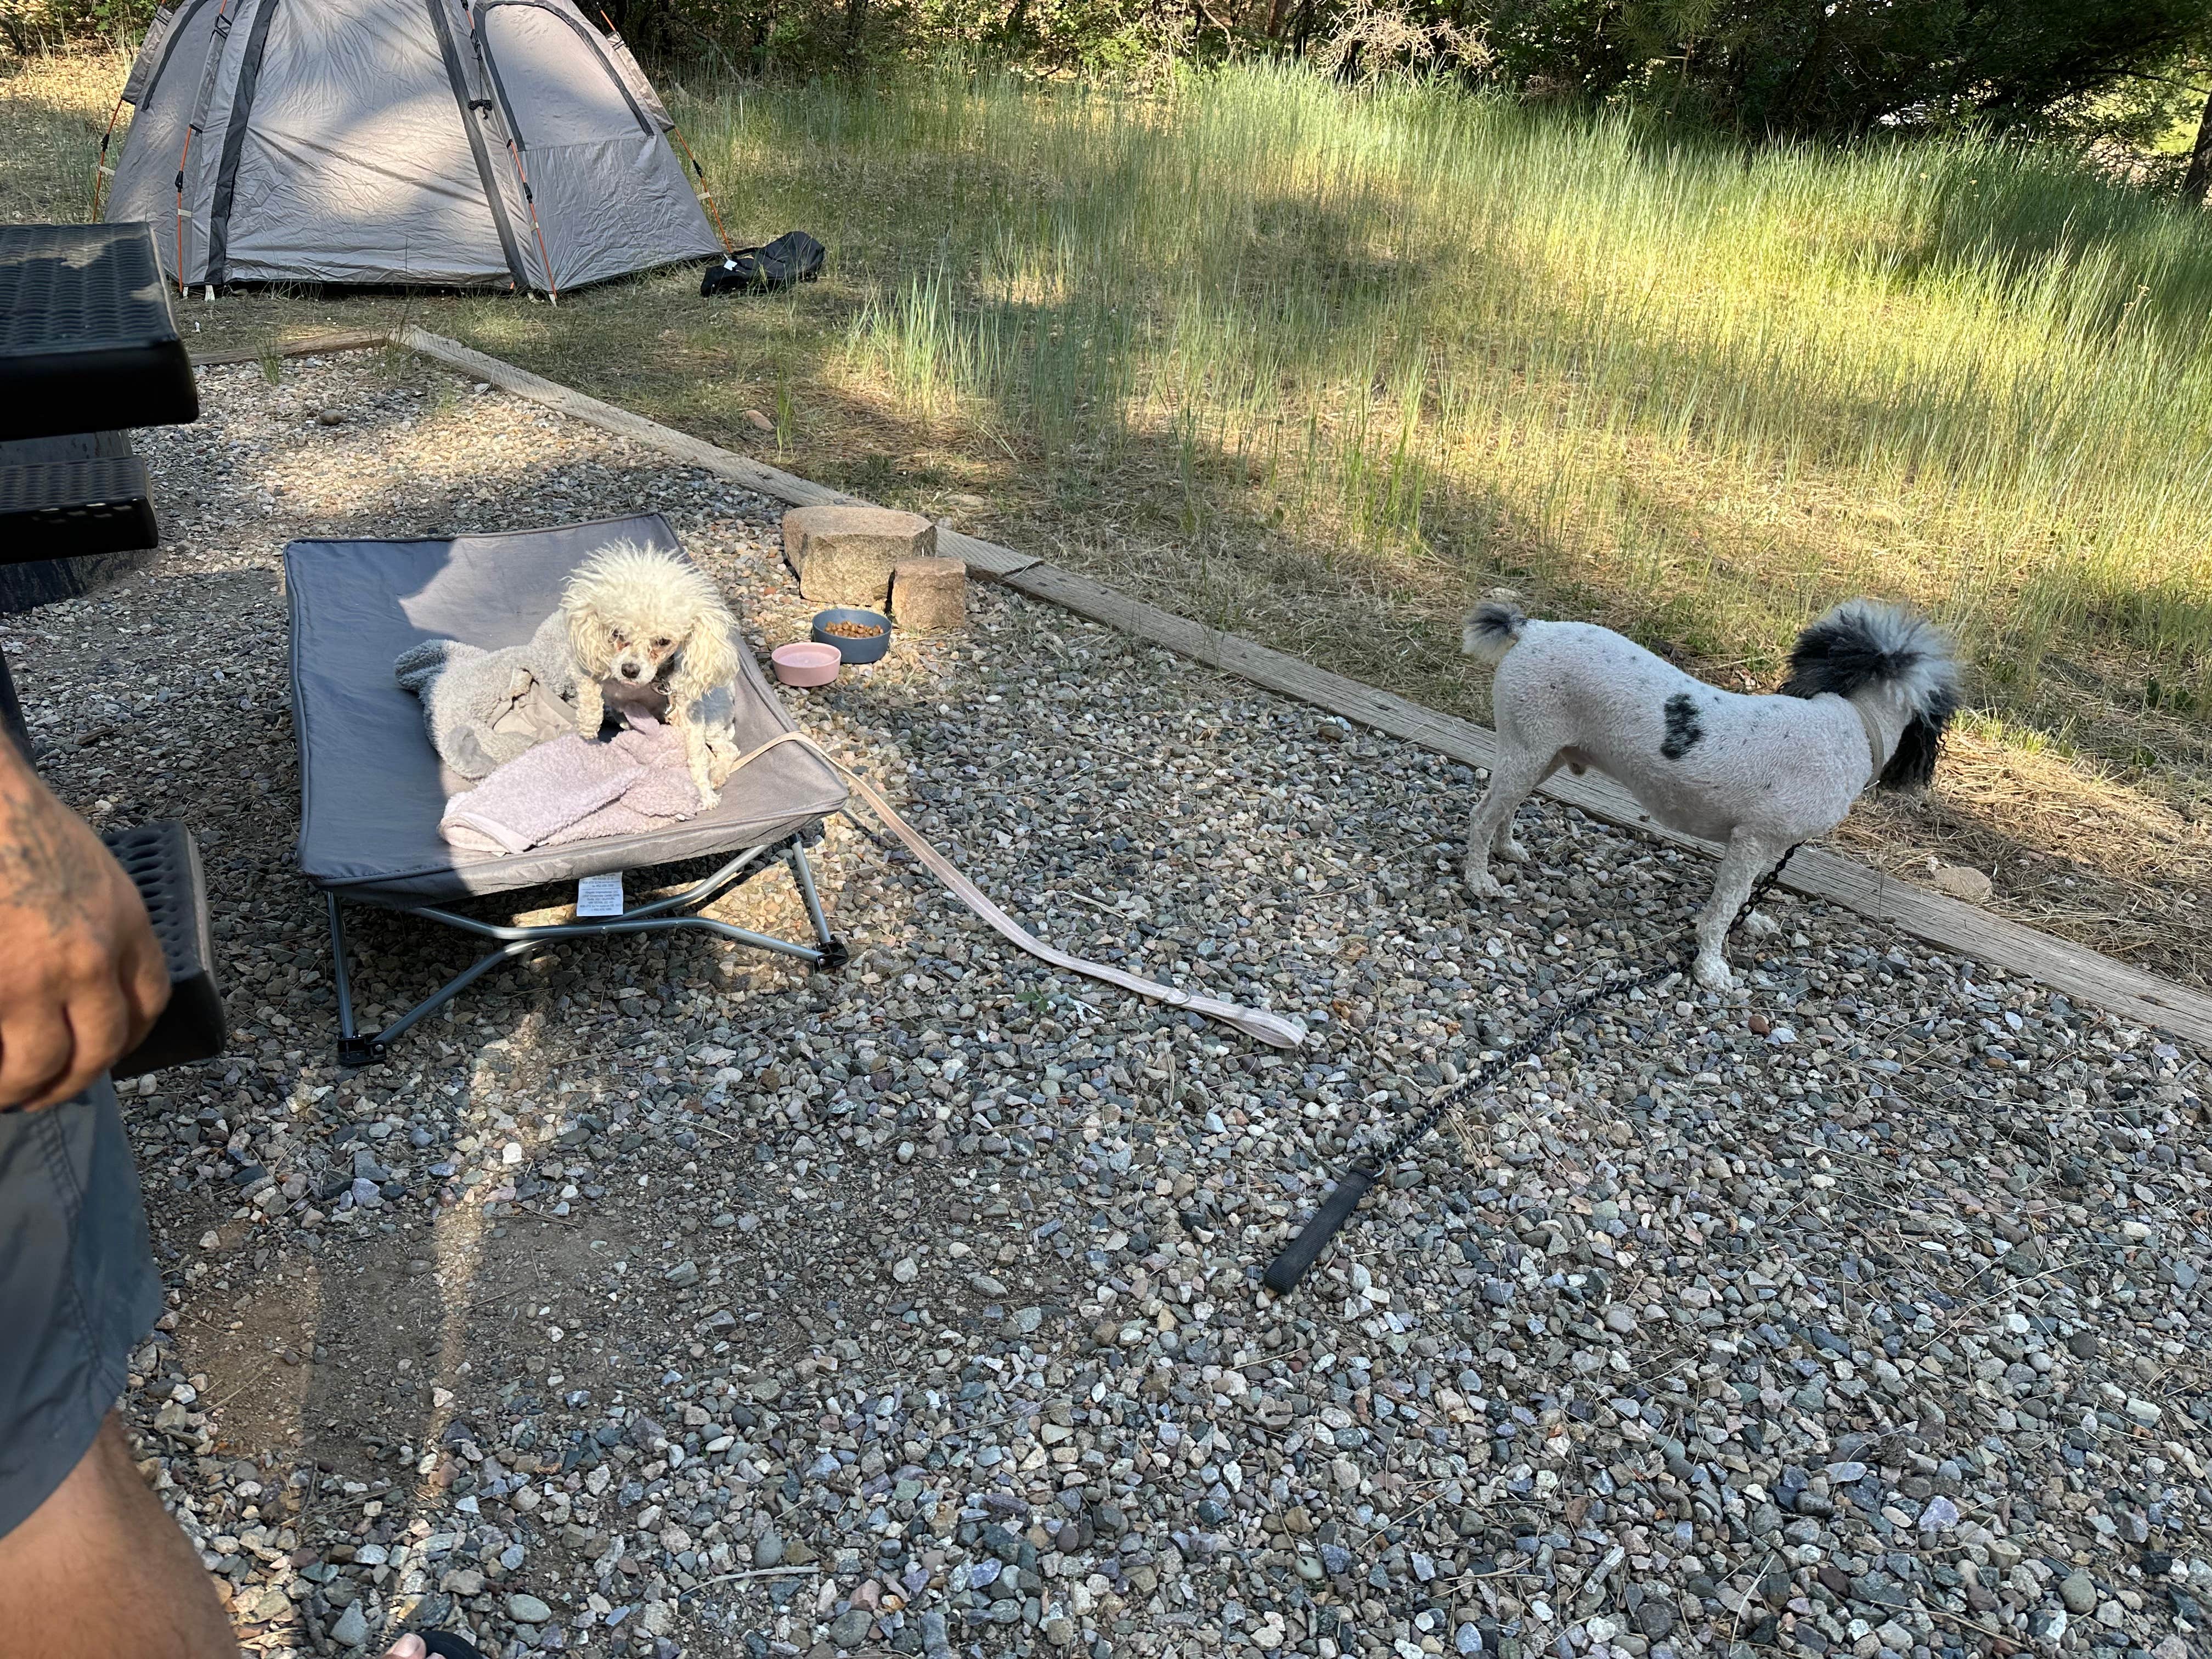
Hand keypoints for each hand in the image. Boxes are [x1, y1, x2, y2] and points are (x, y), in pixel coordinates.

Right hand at [0, 745, 168, 1108]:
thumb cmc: (23, 826)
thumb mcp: (91, 873)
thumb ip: (99, 926)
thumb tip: (91, 980)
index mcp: (126, 926)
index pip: (148, 1001)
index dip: (129, 1036)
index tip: (107, 1052)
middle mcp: (91, 958)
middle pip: (101, 1045)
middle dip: (75, 1078)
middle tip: (47, 1092)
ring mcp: (35, 978)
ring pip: (43, 1061)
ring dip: (25, 1086)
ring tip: (8, 1093)